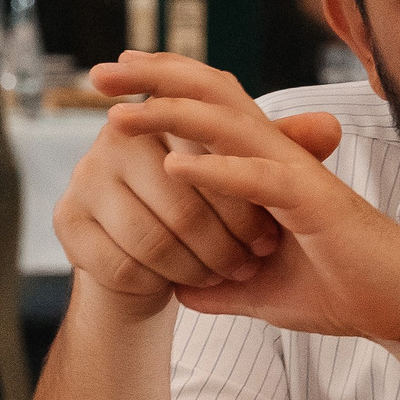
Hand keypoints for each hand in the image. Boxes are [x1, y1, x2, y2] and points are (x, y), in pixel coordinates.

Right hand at [53, 67, 305, 322]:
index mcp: (161, 113)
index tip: (269, 237)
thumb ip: (284, 147)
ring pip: (153, 238)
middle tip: (251, 264)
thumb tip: (332, 126)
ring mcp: (84, 177)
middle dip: (225, 241)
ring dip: (196, 267)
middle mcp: (115, 138)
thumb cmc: (208, 209)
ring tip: (223, 277)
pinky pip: (122, 264)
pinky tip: (180, 286)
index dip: (245, 203)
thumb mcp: (247, 177)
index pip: (212, 158)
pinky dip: (161, 283)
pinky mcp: (67, 220)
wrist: (153, 260)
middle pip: (183, 200)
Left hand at [84, 54, 399, 357]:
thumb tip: (180, 293)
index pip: (213, 109)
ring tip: (116, 116)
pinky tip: (174, 166)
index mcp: (270, 168)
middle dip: (153, 78)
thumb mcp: (264, 294)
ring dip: (170, 114)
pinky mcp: (316, 203)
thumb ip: (221, 288)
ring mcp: (300, 176)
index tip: (114, 87)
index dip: (164, 88)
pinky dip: (215, 171)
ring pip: (229, 125)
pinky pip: (258, 179)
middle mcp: (283, 158)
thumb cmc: (346, 292)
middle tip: (97, 73)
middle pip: (214, 95)